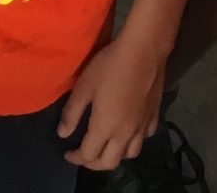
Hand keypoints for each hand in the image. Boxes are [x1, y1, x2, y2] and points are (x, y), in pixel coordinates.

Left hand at [58, 31, 166, 169]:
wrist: (143, 52)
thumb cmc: (109, 67)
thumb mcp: (84, 86)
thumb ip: (72, 112)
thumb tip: (63, 134)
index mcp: (105, 128)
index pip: (88, 155)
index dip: (76, 158)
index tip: (67, 154)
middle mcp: (125, 134)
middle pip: (110, 162)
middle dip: (94, 164)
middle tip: (83, 156)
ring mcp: (142, 128)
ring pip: (130, 154)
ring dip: (115, 156)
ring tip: (105, 147)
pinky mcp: (154, 117)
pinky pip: (144, 139)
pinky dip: (133, 142)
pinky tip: (129, 132)